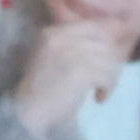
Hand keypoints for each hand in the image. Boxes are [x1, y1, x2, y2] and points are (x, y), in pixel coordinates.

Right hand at [11, 13, 134, 134]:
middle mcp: (61, 37)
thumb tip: (108, 38)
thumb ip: (73, 46)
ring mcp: (70, 52)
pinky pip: (107, 74)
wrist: (28, 114)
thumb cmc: (41, 91)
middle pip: (104, 41)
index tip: (107, 61)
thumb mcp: (53, 58)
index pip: (93, 26)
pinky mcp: (79, 70)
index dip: (106, 43)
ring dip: (111, 76)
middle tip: (105, 79)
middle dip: (111, 61)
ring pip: (109, 57)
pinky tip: (98, 97)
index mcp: (53, 32)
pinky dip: (107, 87)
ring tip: (101, 90)